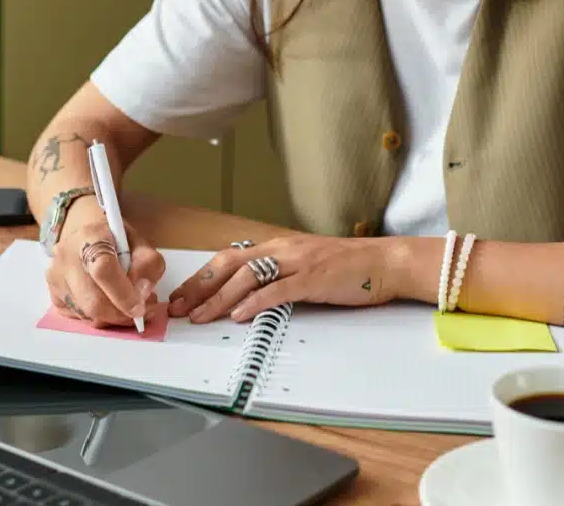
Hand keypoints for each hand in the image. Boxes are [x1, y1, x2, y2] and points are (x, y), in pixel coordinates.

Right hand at [47, 199, 164, 327]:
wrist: (83, 235)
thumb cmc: (114, 239)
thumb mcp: (139, 243)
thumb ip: (148, 265)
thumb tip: (142, 294)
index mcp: (91, 236)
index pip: (103, 270)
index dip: (123, 294)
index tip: (140, 308)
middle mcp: (66, 256)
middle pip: (92, 301)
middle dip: (121, 314)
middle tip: (140, 312)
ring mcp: (56, 277)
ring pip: (87, 314)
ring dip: (112, 317)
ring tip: (127, 306)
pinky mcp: (53, 295)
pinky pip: (79, 317)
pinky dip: (98, 317)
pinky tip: (107, 303)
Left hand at [167, 235, 396, 323]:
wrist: (385, 262)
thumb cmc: (348, 268)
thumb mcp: (305, 266)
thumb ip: (278, 275)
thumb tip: (248, 294)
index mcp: (278, 247)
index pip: (230, 258)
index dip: (202, 277)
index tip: (182, 296)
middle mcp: (283, 250)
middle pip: (230, 264)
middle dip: (200, 286)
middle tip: (178, 308)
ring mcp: (298, 262)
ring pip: (248, 276)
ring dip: (219, 298)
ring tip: (200, 317)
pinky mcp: (314, 278)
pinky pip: (278, 290)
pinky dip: (255, 303)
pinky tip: (239, 315)